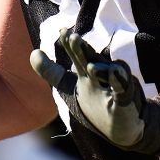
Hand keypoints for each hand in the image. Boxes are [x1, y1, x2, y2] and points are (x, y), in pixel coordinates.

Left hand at [30, 29, 159, 156]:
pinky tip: (115, 73)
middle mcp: (100, 76)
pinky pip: (122, 89)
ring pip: (108, 74)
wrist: (127, 128)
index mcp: (86, 74)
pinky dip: (119, 81)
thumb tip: (33, 52)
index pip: (76, 56)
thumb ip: (52, 72)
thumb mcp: (70, 90)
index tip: (62, 31)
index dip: (69, 45)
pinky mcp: (125, 99)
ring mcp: (113, 86)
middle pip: (90, 60)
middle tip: (73, 38)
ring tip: (91, 68)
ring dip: (101, 70)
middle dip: (82, 50)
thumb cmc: (97, 105)